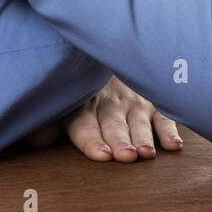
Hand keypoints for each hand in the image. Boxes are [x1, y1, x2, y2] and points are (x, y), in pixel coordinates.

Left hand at [24, 76, 182, 161]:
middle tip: (125, 155)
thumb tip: (39, 140)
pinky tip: (173, 146)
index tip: (101, 154)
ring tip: (146, 153)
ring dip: (143, 137)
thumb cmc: (80, 93)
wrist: (107, 55)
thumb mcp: (58, 103)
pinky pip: (164, 115)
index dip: (92, 139)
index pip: (84, 124)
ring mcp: (133, 101)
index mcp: (81, 104)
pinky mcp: (153, 101)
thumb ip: (45, 123)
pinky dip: (169, 130)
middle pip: (113, 124)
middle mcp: (108, 102)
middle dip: (119, 139)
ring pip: (138, 121)